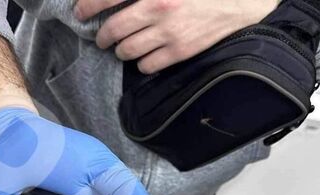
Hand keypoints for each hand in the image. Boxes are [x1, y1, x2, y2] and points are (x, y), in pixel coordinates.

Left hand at [75, 0, 278, 73]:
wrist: (239, 3)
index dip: (87, 6)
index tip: (80, 12)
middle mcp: (157, 7)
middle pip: (113, 30)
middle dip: (103, 35)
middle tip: (102, 35)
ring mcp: (168, 32)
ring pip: (126, 50)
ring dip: (121, 49)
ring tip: (124, 45)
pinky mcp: (179, 51)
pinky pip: (146, 65)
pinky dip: (141, 61)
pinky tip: (145, 54)